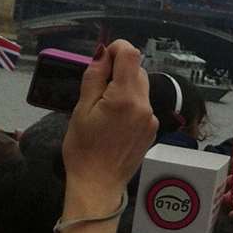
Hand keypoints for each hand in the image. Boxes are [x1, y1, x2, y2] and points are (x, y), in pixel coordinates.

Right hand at [61, 40, 155, 211]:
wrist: (98, 184)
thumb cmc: (83, 149)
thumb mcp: (80, 110)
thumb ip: (94, 79)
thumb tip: (102, 54)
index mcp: (125, 98)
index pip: (131, 55)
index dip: (116, 49)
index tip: (101, 58)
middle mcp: (145, 105)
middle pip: (137, 70)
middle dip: (117, 70)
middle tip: (95, 86)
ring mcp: (151, 118)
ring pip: (141, 87)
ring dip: (123, 86)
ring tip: (102, 105)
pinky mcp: (152, 128)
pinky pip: (142, 105)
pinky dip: (129, 103)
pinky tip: (113, 119)